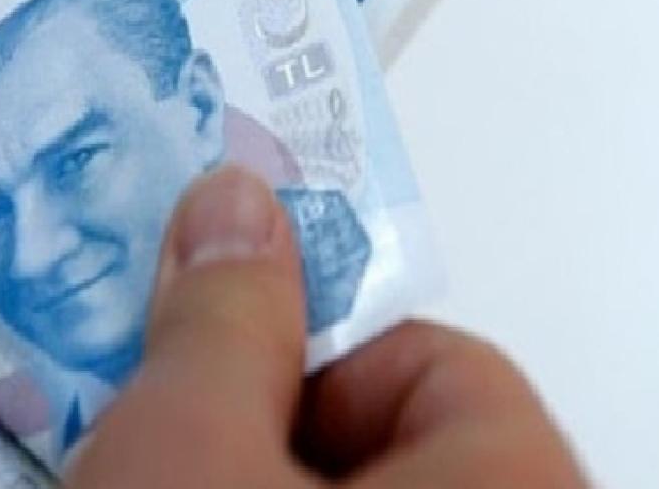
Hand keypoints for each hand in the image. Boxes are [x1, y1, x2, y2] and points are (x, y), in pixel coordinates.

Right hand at [67, 167, 587, 487]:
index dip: (308, 342)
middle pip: (384, 437)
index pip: (438, 365)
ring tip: (144, 483)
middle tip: (163, 437)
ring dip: (241, 470)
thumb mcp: (186, 455)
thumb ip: (221, 317)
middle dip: (256, 411)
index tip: (204, 362)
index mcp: (514, 487)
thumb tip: (237, 198)